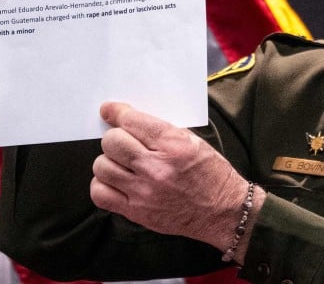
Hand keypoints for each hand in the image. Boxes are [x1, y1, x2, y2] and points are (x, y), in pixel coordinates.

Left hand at [90, 102, 263, 257]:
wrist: (222, 211)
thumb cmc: (212, 174)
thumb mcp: (194, 142)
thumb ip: (162, 132)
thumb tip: (130, 121)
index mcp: (174, 146)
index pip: (133, 122)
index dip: (116, 112)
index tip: (109, 110)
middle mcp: (157, 168)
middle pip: (113, 142)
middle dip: (115, 137)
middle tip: (123, 140)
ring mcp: (144, 192)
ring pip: (103, 166)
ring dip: (109, 161)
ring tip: (121, 163)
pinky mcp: (137, 212)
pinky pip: (101, 194)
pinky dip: (102, 184)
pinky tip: (115, 180)